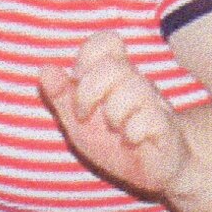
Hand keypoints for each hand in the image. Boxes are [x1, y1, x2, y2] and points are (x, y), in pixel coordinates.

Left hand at [40, 34, 198, 207]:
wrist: (152, 169)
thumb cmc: (111, 141)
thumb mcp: (76, 121)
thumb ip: (60, 96)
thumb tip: (45, 69)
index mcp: (113, 76)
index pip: (105, 42)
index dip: (87, 58)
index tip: (78, 83)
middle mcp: (135, 83)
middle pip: (112, 66)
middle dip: (88, 93)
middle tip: (84, 115)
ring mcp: (153, 103)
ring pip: (132, 89)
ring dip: (113, 115)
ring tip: (115, 130)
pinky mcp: (166, 127)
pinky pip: (149, 118)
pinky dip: (133, 133)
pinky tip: (131, 140)